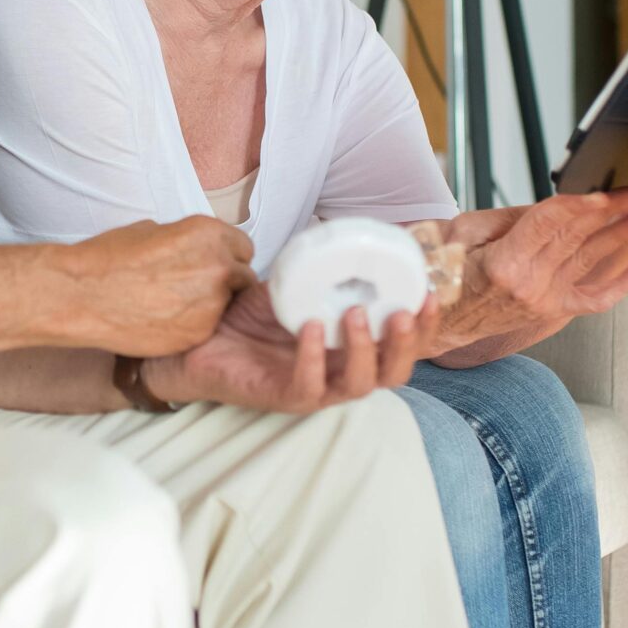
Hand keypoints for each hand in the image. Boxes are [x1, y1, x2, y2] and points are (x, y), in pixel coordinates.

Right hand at [60, 217, 254, 357]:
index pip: (243, 247)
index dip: (227, 257)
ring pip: (226, 306)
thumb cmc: (108, 259)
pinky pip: (207, 329)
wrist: (80, 295)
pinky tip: (165, 320)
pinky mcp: (197, 334)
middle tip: (194, 288)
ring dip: (210, 305)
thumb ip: (187, 240)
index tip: (213, 264)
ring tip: (174, 305)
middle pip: (242, 277)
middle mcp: (217, 267)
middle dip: (225, 282)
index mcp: (208, 234)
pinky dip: (193, 326)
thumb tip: (198, 250)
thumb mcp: (153, 231)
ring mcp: (211, 304)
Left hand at [144, 281, 439, 413]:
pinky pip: (307, 387)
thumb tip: (350, 230)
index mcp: (351, 348)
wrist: (197, 337)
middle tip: (403, 311)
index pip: (401, 347)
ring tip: (357, 315)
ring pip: (356, 385)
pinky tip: (312, 328)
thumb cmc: (248, 315)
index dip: (424, 326)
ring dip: (365, 351)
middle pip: (392, 373)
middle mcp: (338, 372)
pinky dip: (312, 357)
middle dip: (406, 344)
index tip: (431, 294)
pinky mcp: (280, 397)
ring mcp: (312, 388)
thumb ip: (322, 266)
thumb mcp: (293, 282)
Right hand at [434, 191, 627, 352]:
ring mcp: (543, 301)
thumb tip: (553, 205)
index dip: (578, 205)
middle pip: (577, 238)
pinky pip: (594, 300)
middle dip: (610, 212)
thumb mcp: (465, 231)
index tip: (603, 193)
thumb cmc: (446, 272)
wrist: (443, 320)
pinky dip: (622, 285)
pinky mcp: (551, 312)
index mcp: (503, 262)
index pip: (549, 224)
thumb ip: (511, 216)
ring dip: (621, 236)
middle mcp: (528, 284)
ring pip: (591, 261)